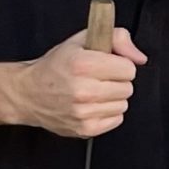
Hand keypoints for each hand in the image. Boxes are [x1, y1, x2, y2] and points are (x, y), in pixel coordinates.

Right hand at [7, 27, 144, 138]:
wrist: (29, 93)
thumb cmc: (56, 66)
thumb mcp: (82, 40)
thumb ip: (116, 38)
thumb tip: (140, 58)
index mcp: (82, 64)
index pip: (128, 68)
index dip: (120, 64)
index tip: (107, 65)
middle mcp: (83, 90)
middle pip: (128, 88)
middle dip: (117, 81)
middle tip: (98, 79)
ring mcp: (83, 112)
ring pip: (123, 104)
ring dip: (112, 98)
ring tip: (93, 92)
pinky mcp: (85, 129)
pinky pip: (116, 119)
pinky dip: (108, 112)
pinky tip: (92, 105)